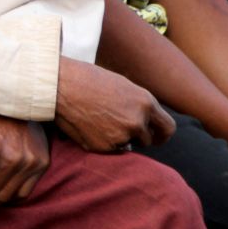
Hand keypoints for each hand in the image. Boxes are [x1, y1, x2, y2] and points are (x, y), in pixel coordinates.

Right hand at [55, 57, 175, 151]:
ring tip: (97, 120)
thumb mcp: (123, 86)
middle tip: (116, 125)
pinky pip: (108, 149)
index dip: (161, 134)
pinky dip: (100, 141)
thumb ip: (138, 106)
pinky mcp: (103, 146)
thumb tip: (143, 125)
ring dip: (117, 138)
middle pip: (147, 140)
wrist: (59, 84)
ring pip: (126, 145)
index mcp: (146, 102)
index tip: (154, 137)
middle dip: (135, 136)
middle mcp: (137, 121)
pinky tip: (87, 125)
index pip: (168, 128)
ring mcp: (121, 135)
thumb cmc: (87, 79)